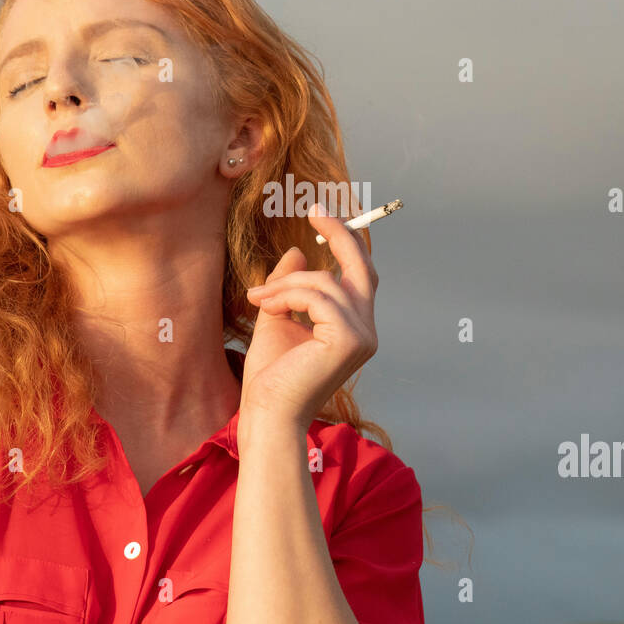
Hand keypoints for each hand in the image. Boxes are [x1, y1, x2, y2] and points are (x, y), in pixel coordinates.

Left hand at [239, 202, 379, 436]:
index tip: (319, 214)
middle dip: (339, 233)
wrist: (266, 414)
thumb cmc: (270, 376)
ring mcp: (362, 336)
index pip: (359, 275)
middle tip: (314, 209)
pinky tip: (267, 310)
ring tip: (257, 299)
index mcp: (354, 327)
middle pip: (362, 267)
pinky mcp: (349, 340)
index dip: (345, 241)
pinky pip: (318, 296)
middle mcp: (366, 331)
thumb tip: (300, 251)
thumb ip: (290, 285)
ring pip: (326, 282)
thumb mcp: (277, 316)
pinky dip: (287, 296)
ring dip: (285, 285)